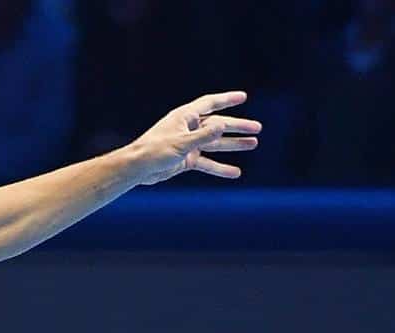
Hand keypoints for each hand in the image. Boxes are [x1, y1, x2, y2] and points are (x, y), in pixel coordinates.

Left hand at [125, 92, 261, 184]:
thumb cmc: (154, 151)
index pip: (210, 104)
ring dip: (233, 144)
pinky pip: (207, 163)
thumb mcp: (181, 143)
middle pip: (218, 124)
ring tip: (253, 144)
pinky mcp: (186, 160)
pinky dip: (220, 168)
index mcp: (185, 117)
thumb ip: (203, 136)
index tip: (243, 97)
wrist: (138, 168)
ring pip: (215, 143)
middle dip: (237, 126)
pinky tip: (235, 172)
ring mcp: (188, 144)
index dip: (226, 99)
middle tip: (257, 128)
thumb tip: (222, 125)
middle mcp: (188, 128)